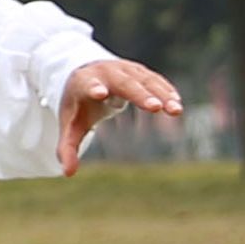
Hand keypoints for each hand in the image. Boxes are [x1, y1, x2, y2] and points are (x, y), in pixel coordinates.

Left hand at [55, 58, 181, 173]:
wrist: (87, 72)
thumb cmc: (79, 102)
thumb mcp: (70, 123)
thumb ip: (67, 147)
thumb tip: (67, 173)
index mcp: (84, 83)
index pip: (89, 85)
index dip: (94, 88)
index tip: (100, 93)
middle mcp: (107, 73)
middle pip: (124, 83)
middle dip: (139, 94)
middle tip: (155, 107)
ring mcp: (126, 70)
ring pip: (145, 81)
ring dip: (162, 94)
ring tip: (176, 110)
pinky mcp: (140, 72)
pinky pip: (156, 81)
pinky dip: (166, 90)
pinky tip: (178, 103)